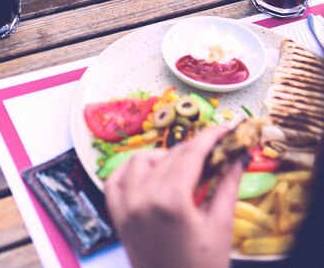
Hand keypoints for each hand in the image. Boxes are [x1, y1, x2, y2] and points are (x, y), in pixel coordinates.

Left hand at [105, 127, 243, 267]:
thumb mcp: (220, 226)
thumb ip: (228, 185)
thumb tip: (238, 155)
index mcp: (171, 201)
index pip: (191, 153)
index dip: (210, 137)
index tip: (224, 129)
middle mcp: (143, 198)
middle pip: (170, 156)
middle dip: (194, 149)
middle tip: (213, 151)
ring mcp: (126, 207)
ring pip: (141, 161)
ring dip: (163, 157)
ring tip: (184, 168)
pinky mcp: (117, 217)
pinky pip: (116, 180)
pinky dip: (130, 170)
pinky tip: (149, 174)